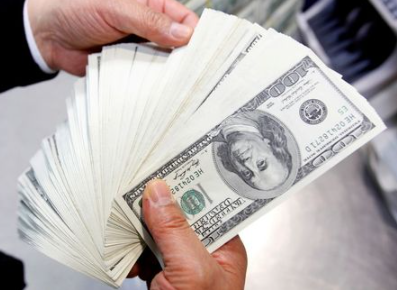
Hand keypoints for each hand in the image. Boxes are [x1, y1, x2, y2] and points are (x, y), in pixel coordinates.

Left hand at [27, 0, 197, 74]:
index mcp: (153, 7)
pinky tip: (160, 93)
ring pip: (165, 65)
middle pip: (179, 46)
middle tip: (198, 77)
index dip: (198, 36)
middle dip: (187, 59)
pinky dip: (153, 85)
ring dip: (170, 75)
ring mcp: (141, 51)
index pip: (185, 20)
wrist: (48, 35)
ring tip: (182, 88)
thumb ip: (150, 20)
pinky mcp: (130, 69)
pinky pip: (147, 78)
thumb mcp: (116, 7)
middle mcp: (151, 30)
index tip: (207, 54)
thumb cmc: (77, 9)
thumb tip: (184, 35)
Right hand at [129, 179, 246, 288]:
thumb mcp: (192, 270)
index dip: (188, 186)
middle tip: (136, 196)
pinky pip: (144, 252)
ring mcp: (181, 265)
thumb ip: (175, 230)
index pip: (208, 205)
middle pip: (178, 216)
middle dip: (156, 209)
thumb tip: (158, 192)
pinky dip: (132, 254)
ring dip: (139, 234)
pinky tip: (130, 261)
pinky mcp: (161, 275)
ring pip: (157, 234)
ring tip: (128, 235)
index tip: (168, 167)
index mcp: (224, 248)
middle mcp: (204, 253)